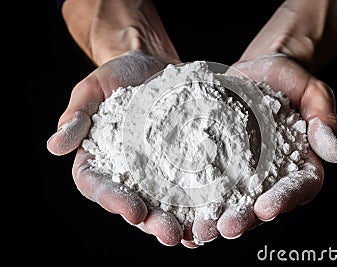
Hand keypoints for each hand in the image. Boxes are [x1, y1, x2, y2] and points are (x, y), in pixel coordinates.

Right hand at [47, 51, 185, 245]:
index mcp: (99, 160)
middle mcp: (128, 173)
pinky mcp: (184, 163)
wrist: (152, 66)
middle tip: (170, 233)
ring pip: (167, 203)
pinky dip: (204, 201)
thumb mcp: (93, 89)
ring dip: (182, 221)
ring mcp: (158, 171)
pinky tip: (218, 212)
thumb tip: (55, 146)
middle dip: (153, 221)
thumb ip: (77, 116)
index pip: (99, 186)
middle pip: (136, 204)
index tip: (132, 210)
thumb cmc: (117, 75)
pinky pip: (194, 185)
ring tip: (198, 232)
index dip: (114, 201)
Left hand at [190, 54, 336, 242]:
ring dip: (216, 217)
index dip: (283, 200)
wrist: (258, 69)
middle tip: (226, 228)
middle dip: (244, 219)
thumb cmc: (290, 80)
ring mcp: (242, 171)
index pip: (298, 189)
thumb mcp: (313, 93)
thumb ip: (325, 120)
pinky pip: (206, 182)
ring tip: (199, 228)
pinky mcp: (217, 161)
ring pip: (231, 201)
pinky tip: (179, 209)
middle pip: (261, 205)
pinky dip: (195, 198)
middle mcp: (271, 175)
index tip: (266, 208)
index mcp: (300, 165)